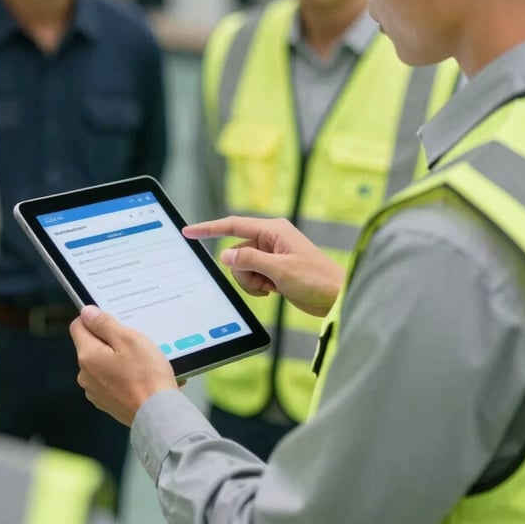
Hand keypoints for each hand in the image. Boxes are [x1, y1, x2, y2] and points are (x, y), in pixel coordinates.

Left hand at [70, 306, 177, 426]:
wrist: (157, 413)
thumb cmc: (146, 374)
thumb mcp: (128, 339)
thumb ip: (104, 324)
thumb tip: (86, 312)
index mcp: (87, 356)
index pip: (77, 326)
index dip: (93, 318)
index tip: (113, 320)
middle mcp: (85, 375)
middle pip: (90, 346)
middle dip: (108, 340)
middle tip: (132, 342)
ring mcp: (95, 392)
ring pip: (101, 363)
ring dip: (115, 359)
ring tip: (139, 361)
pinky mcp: (106, 403)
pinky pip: (109, 380)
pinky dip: (120, 376)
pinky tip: (138, 377)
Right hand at [183, 216, 343, 317]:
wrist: (336, 298)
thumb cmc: (316, 279)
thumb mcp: (280, 269)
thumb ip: (250, 260)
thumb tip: (225, 255)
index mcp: (273, 229)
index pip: (233, 225)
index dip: (209, 228)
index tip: (189, 231)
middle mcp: (270, 239)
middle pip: (237, 252)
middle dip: (243, 271)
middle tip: (263, 281)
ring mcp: (271, 255)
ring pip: (242, 267)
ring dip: (251, 281)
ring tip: (271, 287)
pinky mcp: (273, 269)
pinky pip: (251, 276)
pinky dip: (256, 286)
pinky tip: (273, 290)